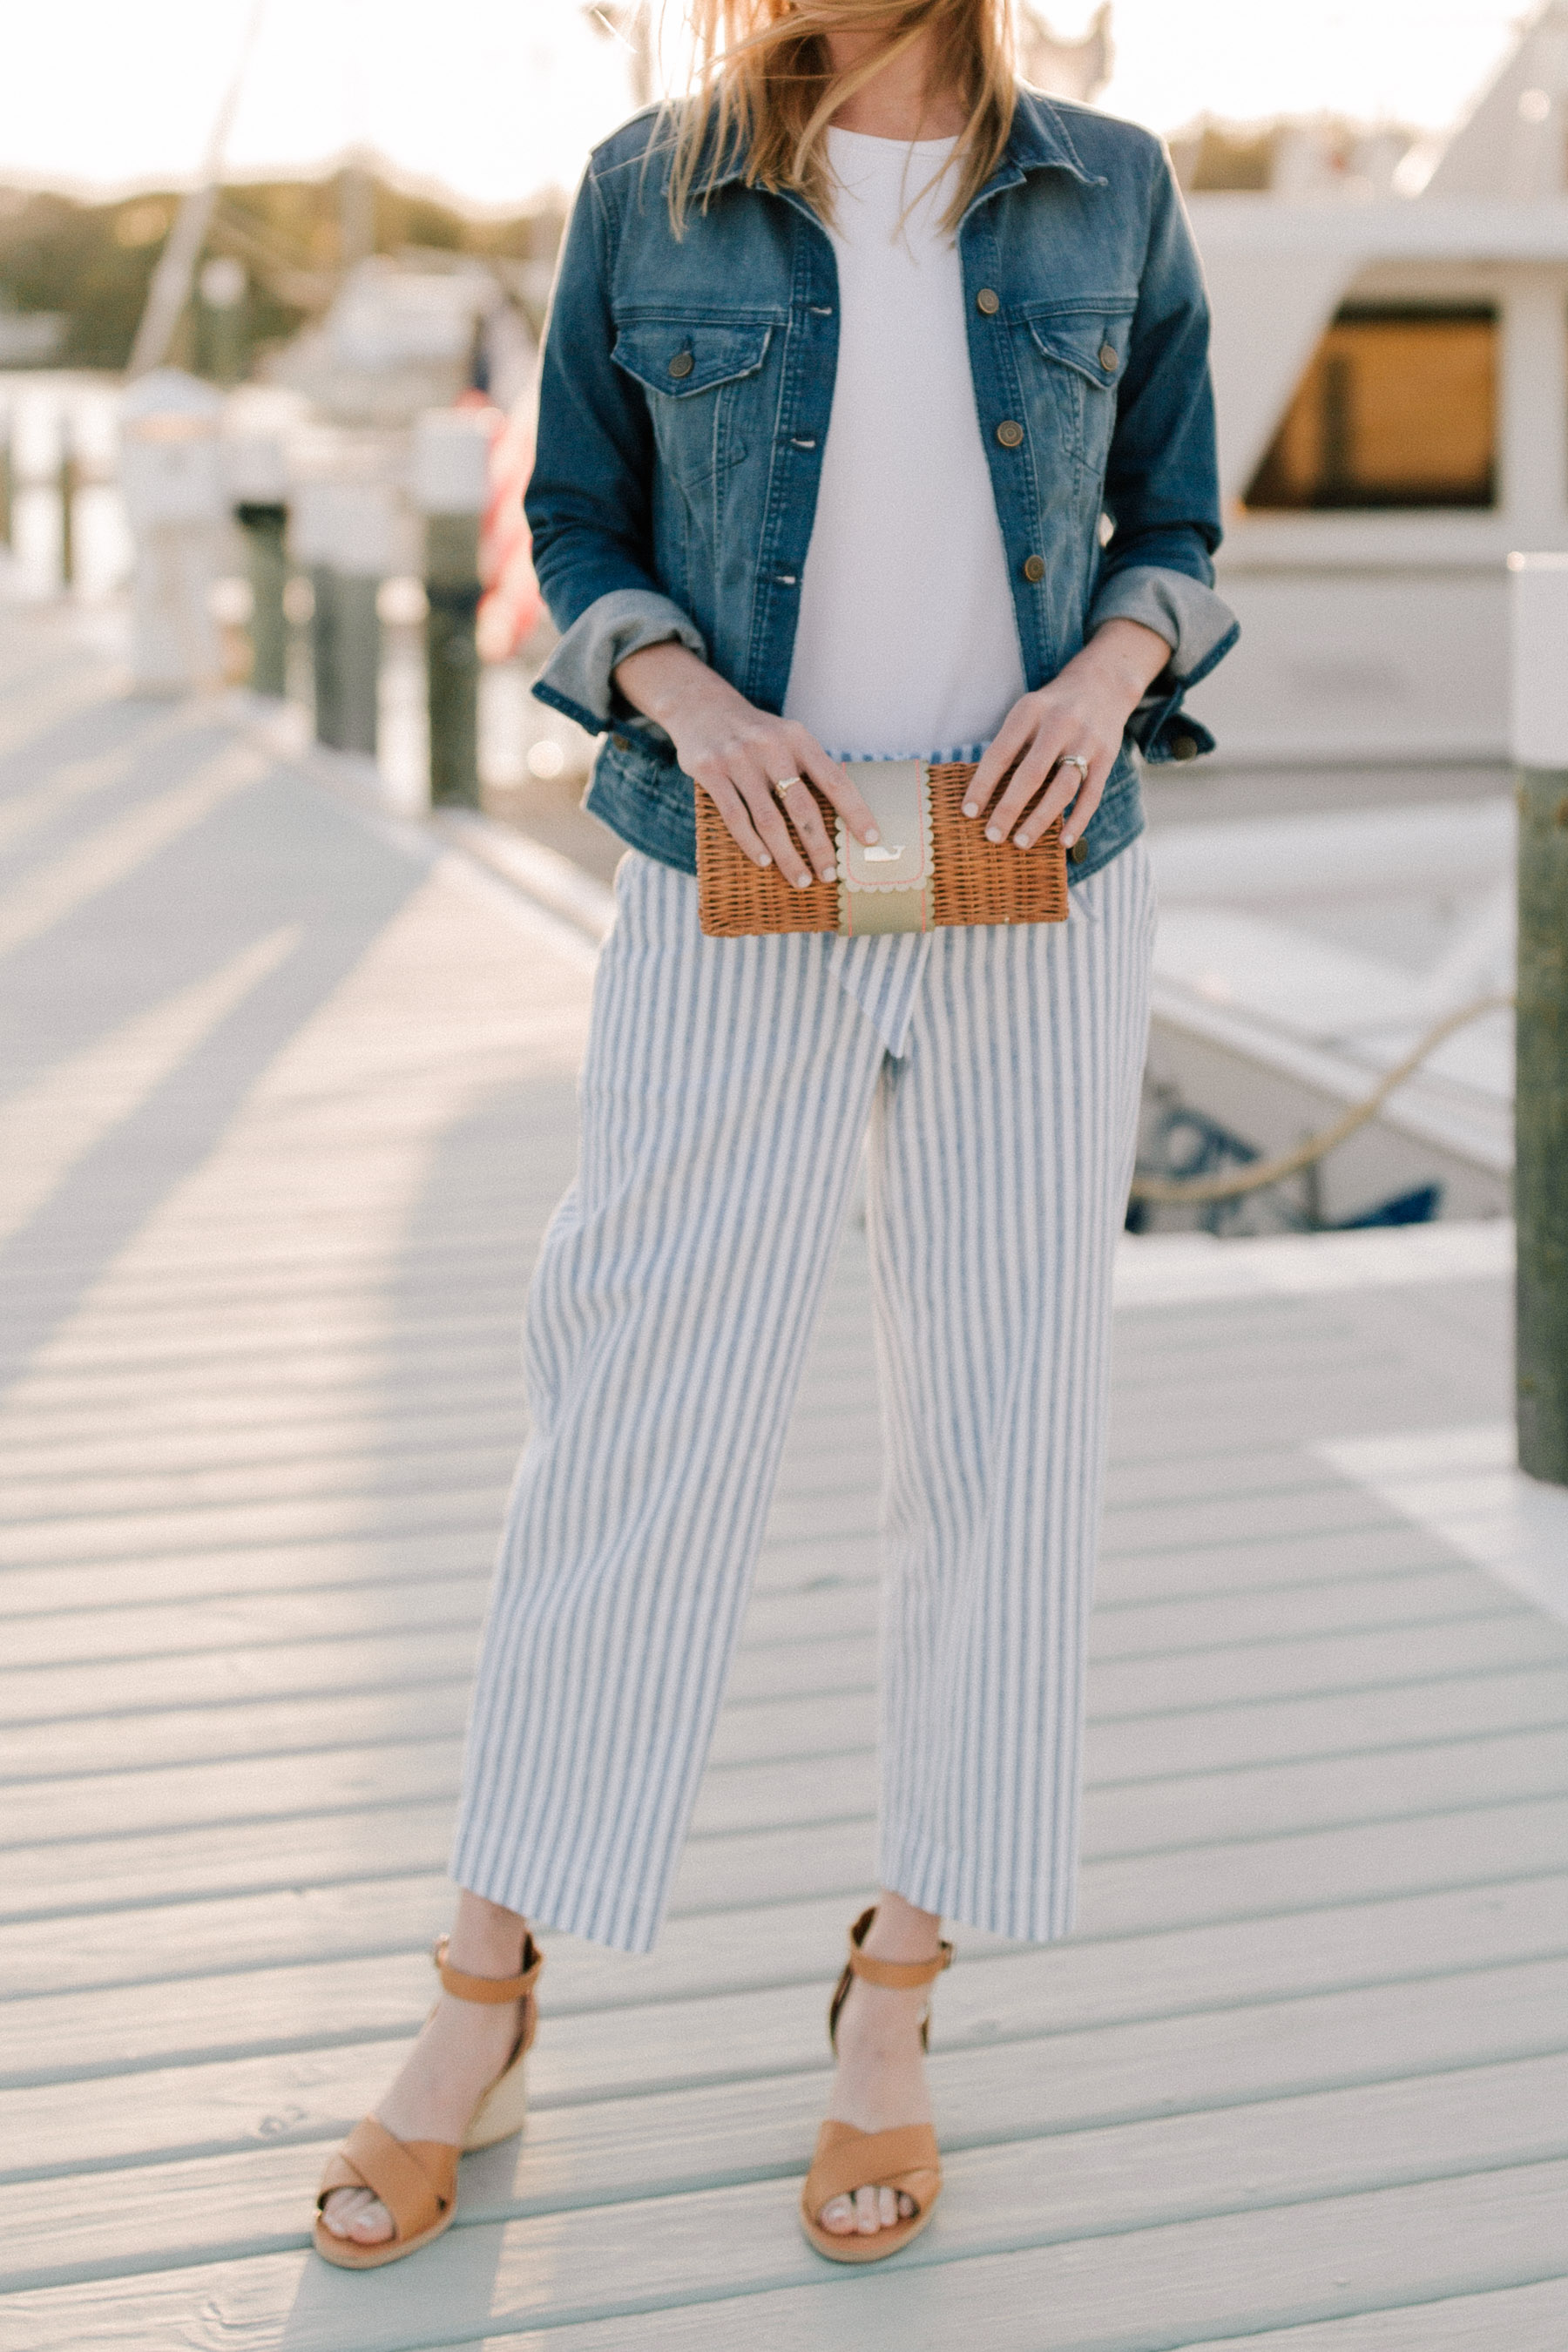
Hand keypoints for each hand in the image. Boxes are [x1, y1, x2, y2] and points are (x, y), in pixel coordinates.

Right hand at [612, 643, 879, 889]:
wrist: (699, 705)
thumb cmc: (754, 733)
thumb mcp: (786, 736)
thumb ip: (808, 766)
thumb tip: (841, 813)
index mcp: (797, 738)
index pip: (834, 780)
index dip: (855, 812)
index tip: (870, 839)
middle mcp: (770, 746)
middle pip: (802, 808)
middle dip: (819, 847)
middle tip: (830, 875)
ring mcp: (738, 759)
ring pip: (769, 820)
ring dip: (787, 856)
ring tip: (801, 879)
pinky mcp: (710, 771)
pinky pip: (735, 817)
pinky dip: (752, 844)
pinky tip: (765, 862)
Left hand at [963, 618, 1171, 851]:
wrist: (1103, 683)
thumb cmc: (1052, 708)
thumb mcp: (1027, 712)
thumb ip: (1011, 746)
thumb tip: (985, 794)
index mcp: (1030, 711)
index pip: (1000, 753)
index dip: (982, 784)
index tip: (969, 812)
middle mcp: (1059, 724)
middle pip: (1032, 774)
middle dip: (1009, 808)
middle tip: (992, 836)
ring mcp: (1087, 741)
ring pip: (1063, 788)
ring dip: (1040, 819)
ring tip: (1021, 842)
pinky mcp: (1108, 757)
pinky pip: (1091, 795)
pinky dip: (1077, 821)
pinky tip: (1063, 842)